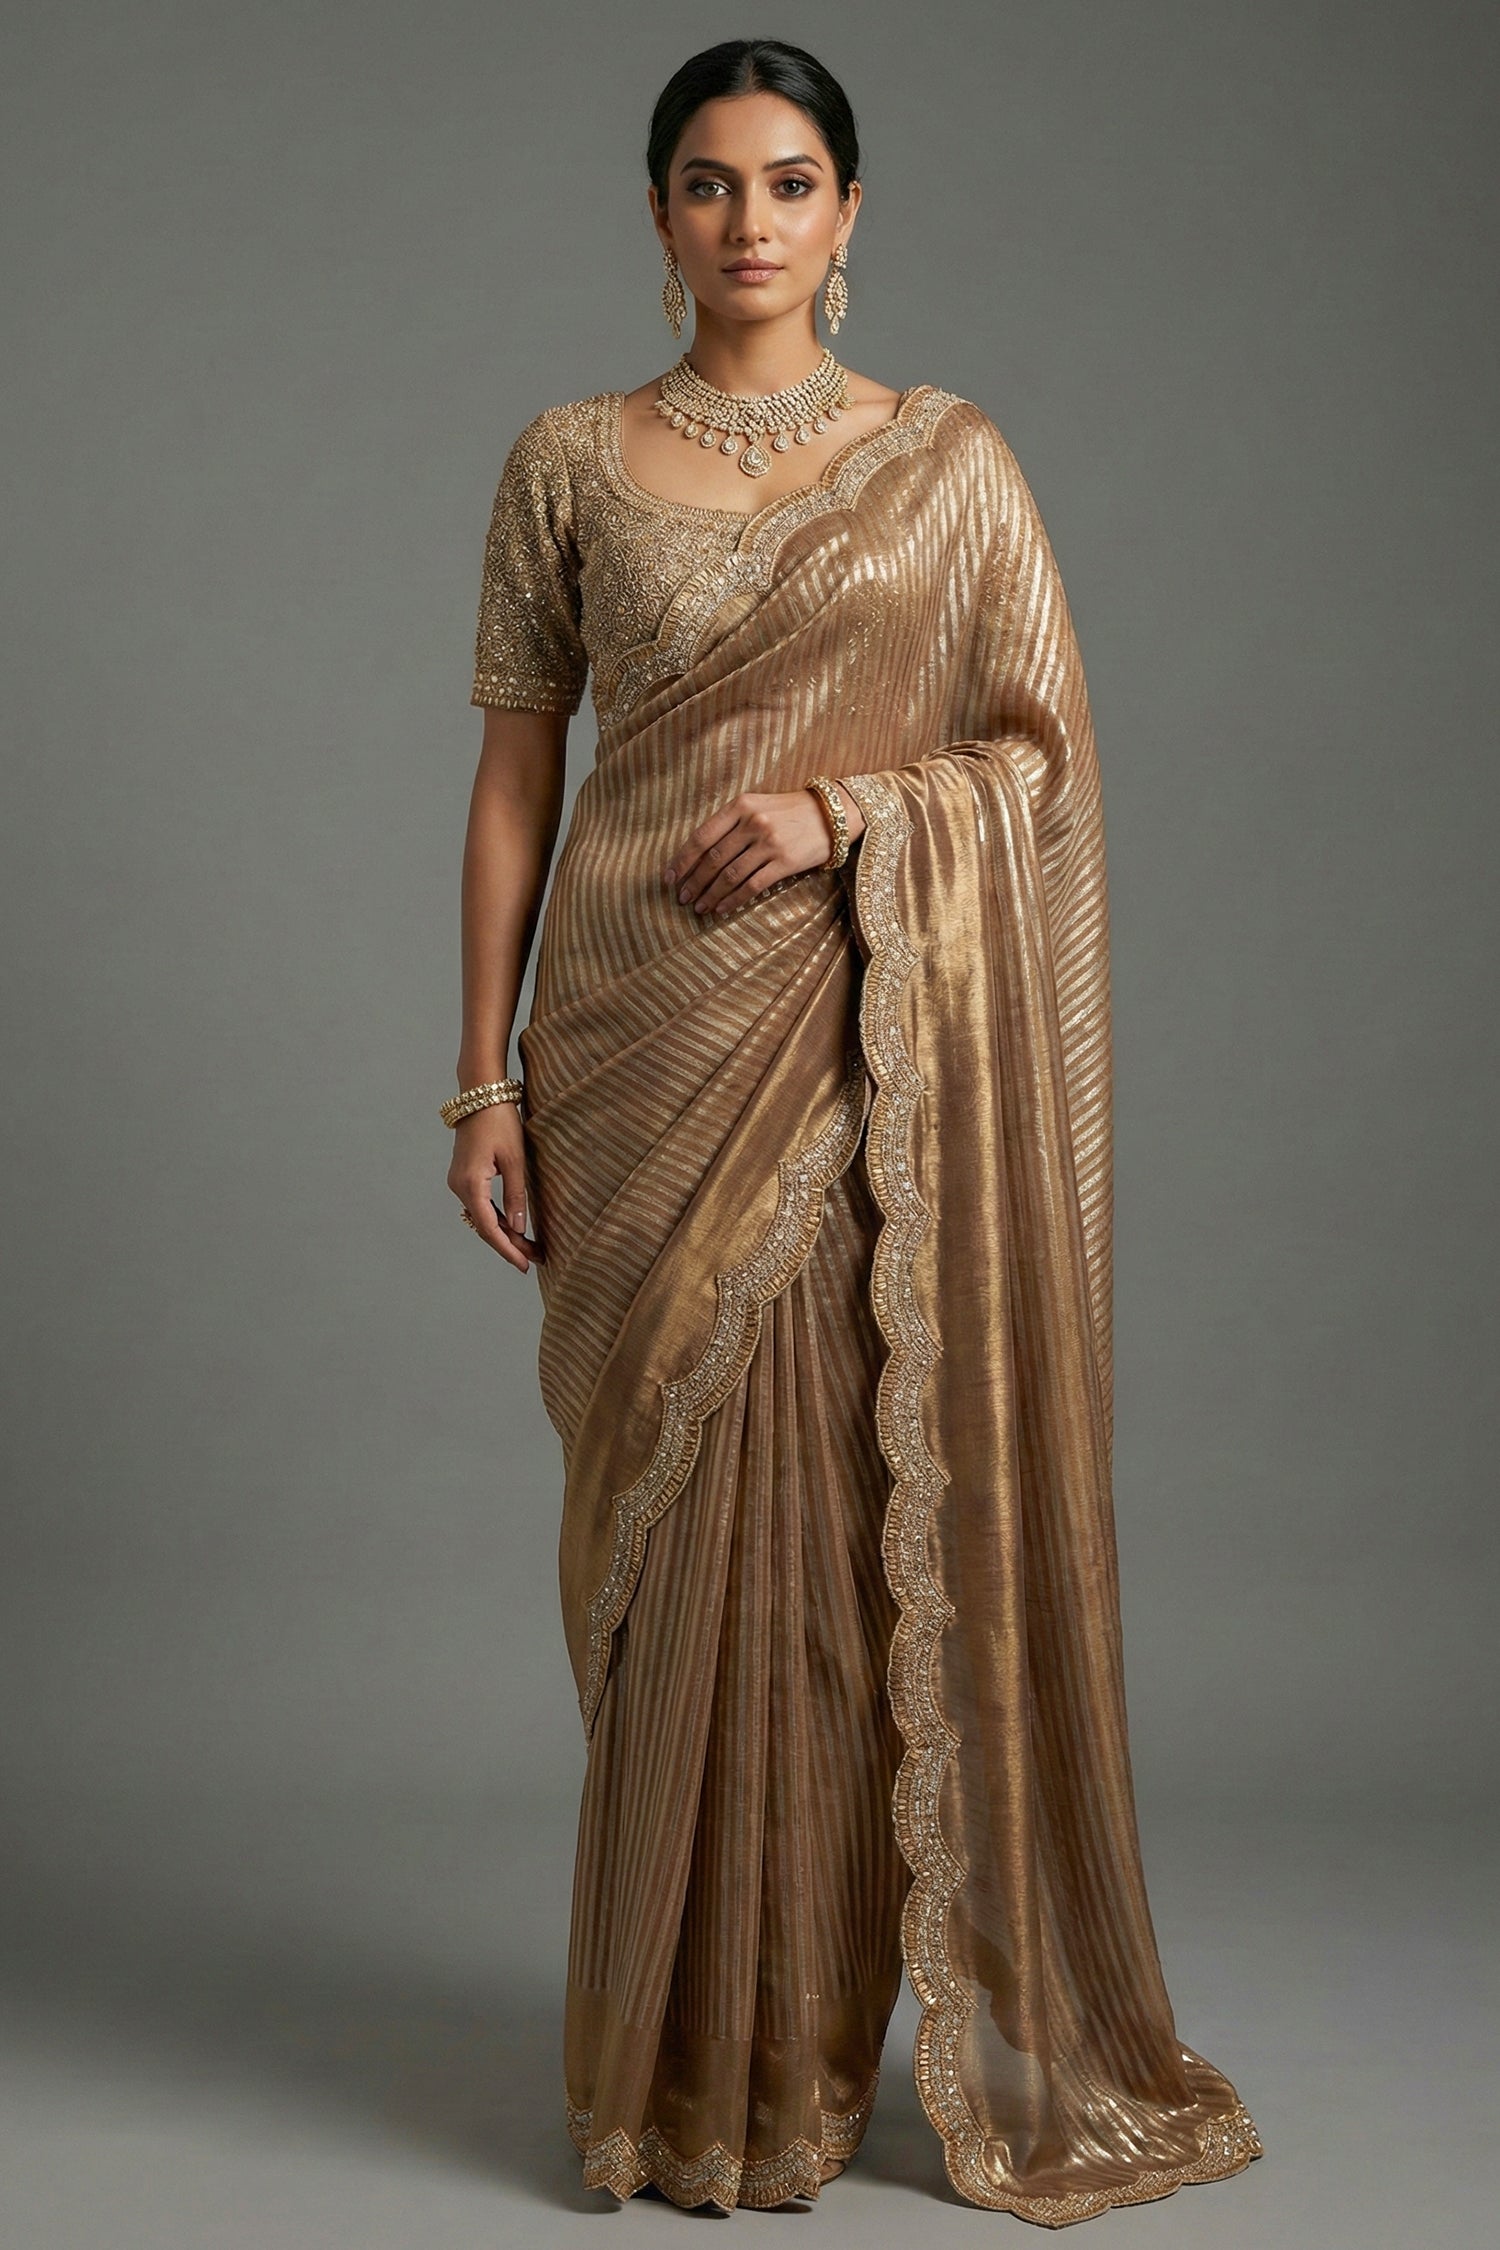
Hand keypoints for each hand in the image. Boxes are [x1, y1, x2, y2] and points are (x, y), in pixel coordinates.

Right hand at [447, 1100, 541, 1273]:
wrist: (480, 1094)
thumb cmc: (500, 1122)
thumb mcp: (515, 1160)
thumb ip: (516, 1196)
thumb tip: (519, 1228)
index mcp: (471, 1184)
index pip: (489, 1228)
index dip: (507, 1250)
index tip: (523, 1266)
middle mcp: (459, 1186)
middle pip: (484, 1226)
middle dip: (510, 1245)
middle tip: (535, 1260)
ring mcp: (459, 1182)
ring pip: (481, 1217)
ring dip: (504, 1233)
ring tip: (530, 1248)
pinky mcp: (464, 1176)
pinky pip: (479, 1205)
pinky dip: (496, 1218)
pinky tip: (514, 1228)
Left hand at [663, 786, 865, 917]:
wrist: (832, 814)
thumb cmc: (789, 811)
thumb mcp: (757, 805)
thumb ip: (730, 823)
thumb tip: (699, 854)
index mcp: (740, 806)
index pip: (702, 837)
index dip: (682, 860)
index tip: (669, 878)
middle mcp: (753, 823)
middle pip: (713, 859)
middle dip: (694, 882)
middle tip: (683, 898)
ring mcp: (769, 843)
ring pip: (730, 875)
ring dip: (711, 895)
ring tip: (699, 908)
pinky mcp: (785, 862)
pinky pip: (752, 886)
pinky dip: (733, 900)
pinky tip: (722, 909)